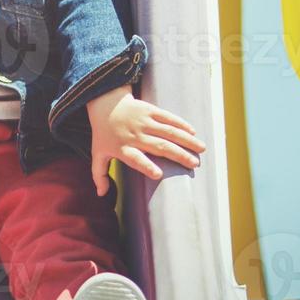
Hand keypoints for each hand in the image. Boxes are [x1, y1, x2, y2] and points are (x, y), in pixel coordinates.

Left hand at [85, 86, 205, 195]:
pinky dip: (181, 124)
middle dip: (178, 155)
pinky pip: (168, 117)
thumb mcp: (97, 154)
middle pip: (159, 146)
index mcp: (122, 148)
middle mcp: (135, 135)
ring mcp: (143, 122)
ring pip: (168, 131)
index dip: (146, 166)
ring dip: (186, 140)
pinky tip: (193, 132)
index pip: (134, 159)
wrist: (105, 104)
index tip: (158, 174)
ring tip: (201, 149)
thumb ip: (99, 174)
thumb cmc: (103, 134)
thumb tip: (100, 195)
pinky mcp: (150, 110)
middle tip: (194, 163)